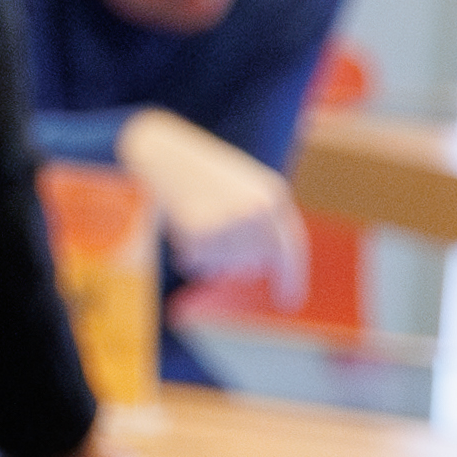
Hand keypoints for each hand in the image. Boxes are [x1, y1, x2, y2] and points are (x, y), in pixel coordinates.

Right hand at [113, 106, 295, 267]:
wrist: (163, 153)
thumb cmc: (202, 172)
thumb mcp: (245, 188)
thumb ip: (261, 221)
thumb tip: (257, 269)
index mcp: (273, 195)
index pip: (290, 247)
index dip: (292, 278)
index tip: (289, 304)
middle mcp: (257, 211)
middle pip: (252, 264)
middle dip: (233, 259)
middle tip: (212, 230)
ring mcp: (229, 222)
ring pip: (223, 268)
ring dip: (207, 255)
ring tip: (195, 220)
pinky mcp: (200, 233)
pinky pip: (196, 265)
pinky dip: (186, 254)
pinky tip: (181, 225)